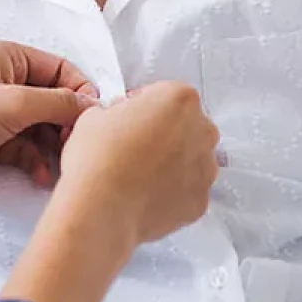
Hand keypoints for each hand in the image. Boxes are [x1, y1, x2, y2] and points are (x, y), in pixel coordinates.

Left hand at [0, 39, 98, 194]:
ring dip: (52, 146)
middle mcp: (3, 78)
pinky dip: (35, 159)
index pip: (58, 67)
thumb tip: (92, 105)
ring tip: (62, 166)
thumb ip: (57, 103)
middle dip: (66, 123)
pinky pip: (24, 146)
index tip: (93, 119)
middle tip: (76, 147)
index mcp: (7, 55)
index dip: (79, 91)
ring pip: (39, 126)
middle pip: (51, 98)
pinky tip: (42, 176)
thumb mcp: (13, 104)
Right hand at [56, 81, 218, 248]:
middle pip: (187, 123)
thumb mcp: (96, 113)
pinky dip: (173, 188)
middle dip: (165, 130)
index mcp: (179, 99)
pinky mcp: (201, 201)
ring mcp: (205, 168)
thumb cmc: (99, 158)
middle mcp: (200, 131)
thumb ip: (120, 110)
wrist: (102, 208)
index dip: (144, 104)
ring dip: (172, 159)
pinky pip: (189, 188)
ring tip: (140, 170)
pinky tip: (147, 191)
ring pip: (192, 156)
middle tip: (135, 142)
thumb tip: (122, 120)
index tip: (131, 115)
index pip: (165, 93)